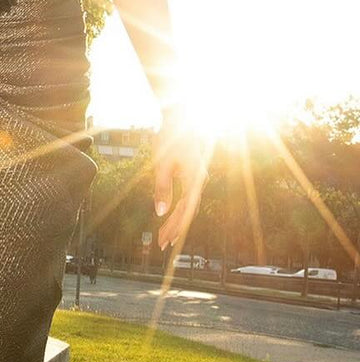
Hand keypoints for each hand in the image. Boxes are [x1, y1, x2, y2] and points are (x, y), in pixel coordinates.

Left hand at [152, 109, 209, 252]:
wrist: (181, 117)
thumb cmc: (170, 139)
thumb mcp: (161, 163)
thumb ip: (162, 188)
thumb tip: (160, 212)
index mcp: (195, 180)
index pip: (184, 211)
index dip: (174, 228)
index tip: (163, 242)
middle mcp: (200, 182)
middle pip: (188, 212)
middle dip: (174, 229)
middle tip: (161, 244)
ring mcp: (199, 179)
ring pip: (189, 206)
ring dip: (177, 221)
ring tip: (164, 235)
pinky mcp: (194, 176)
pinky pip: (188, 198)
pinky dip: (179, 210)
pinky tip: (170, 216)